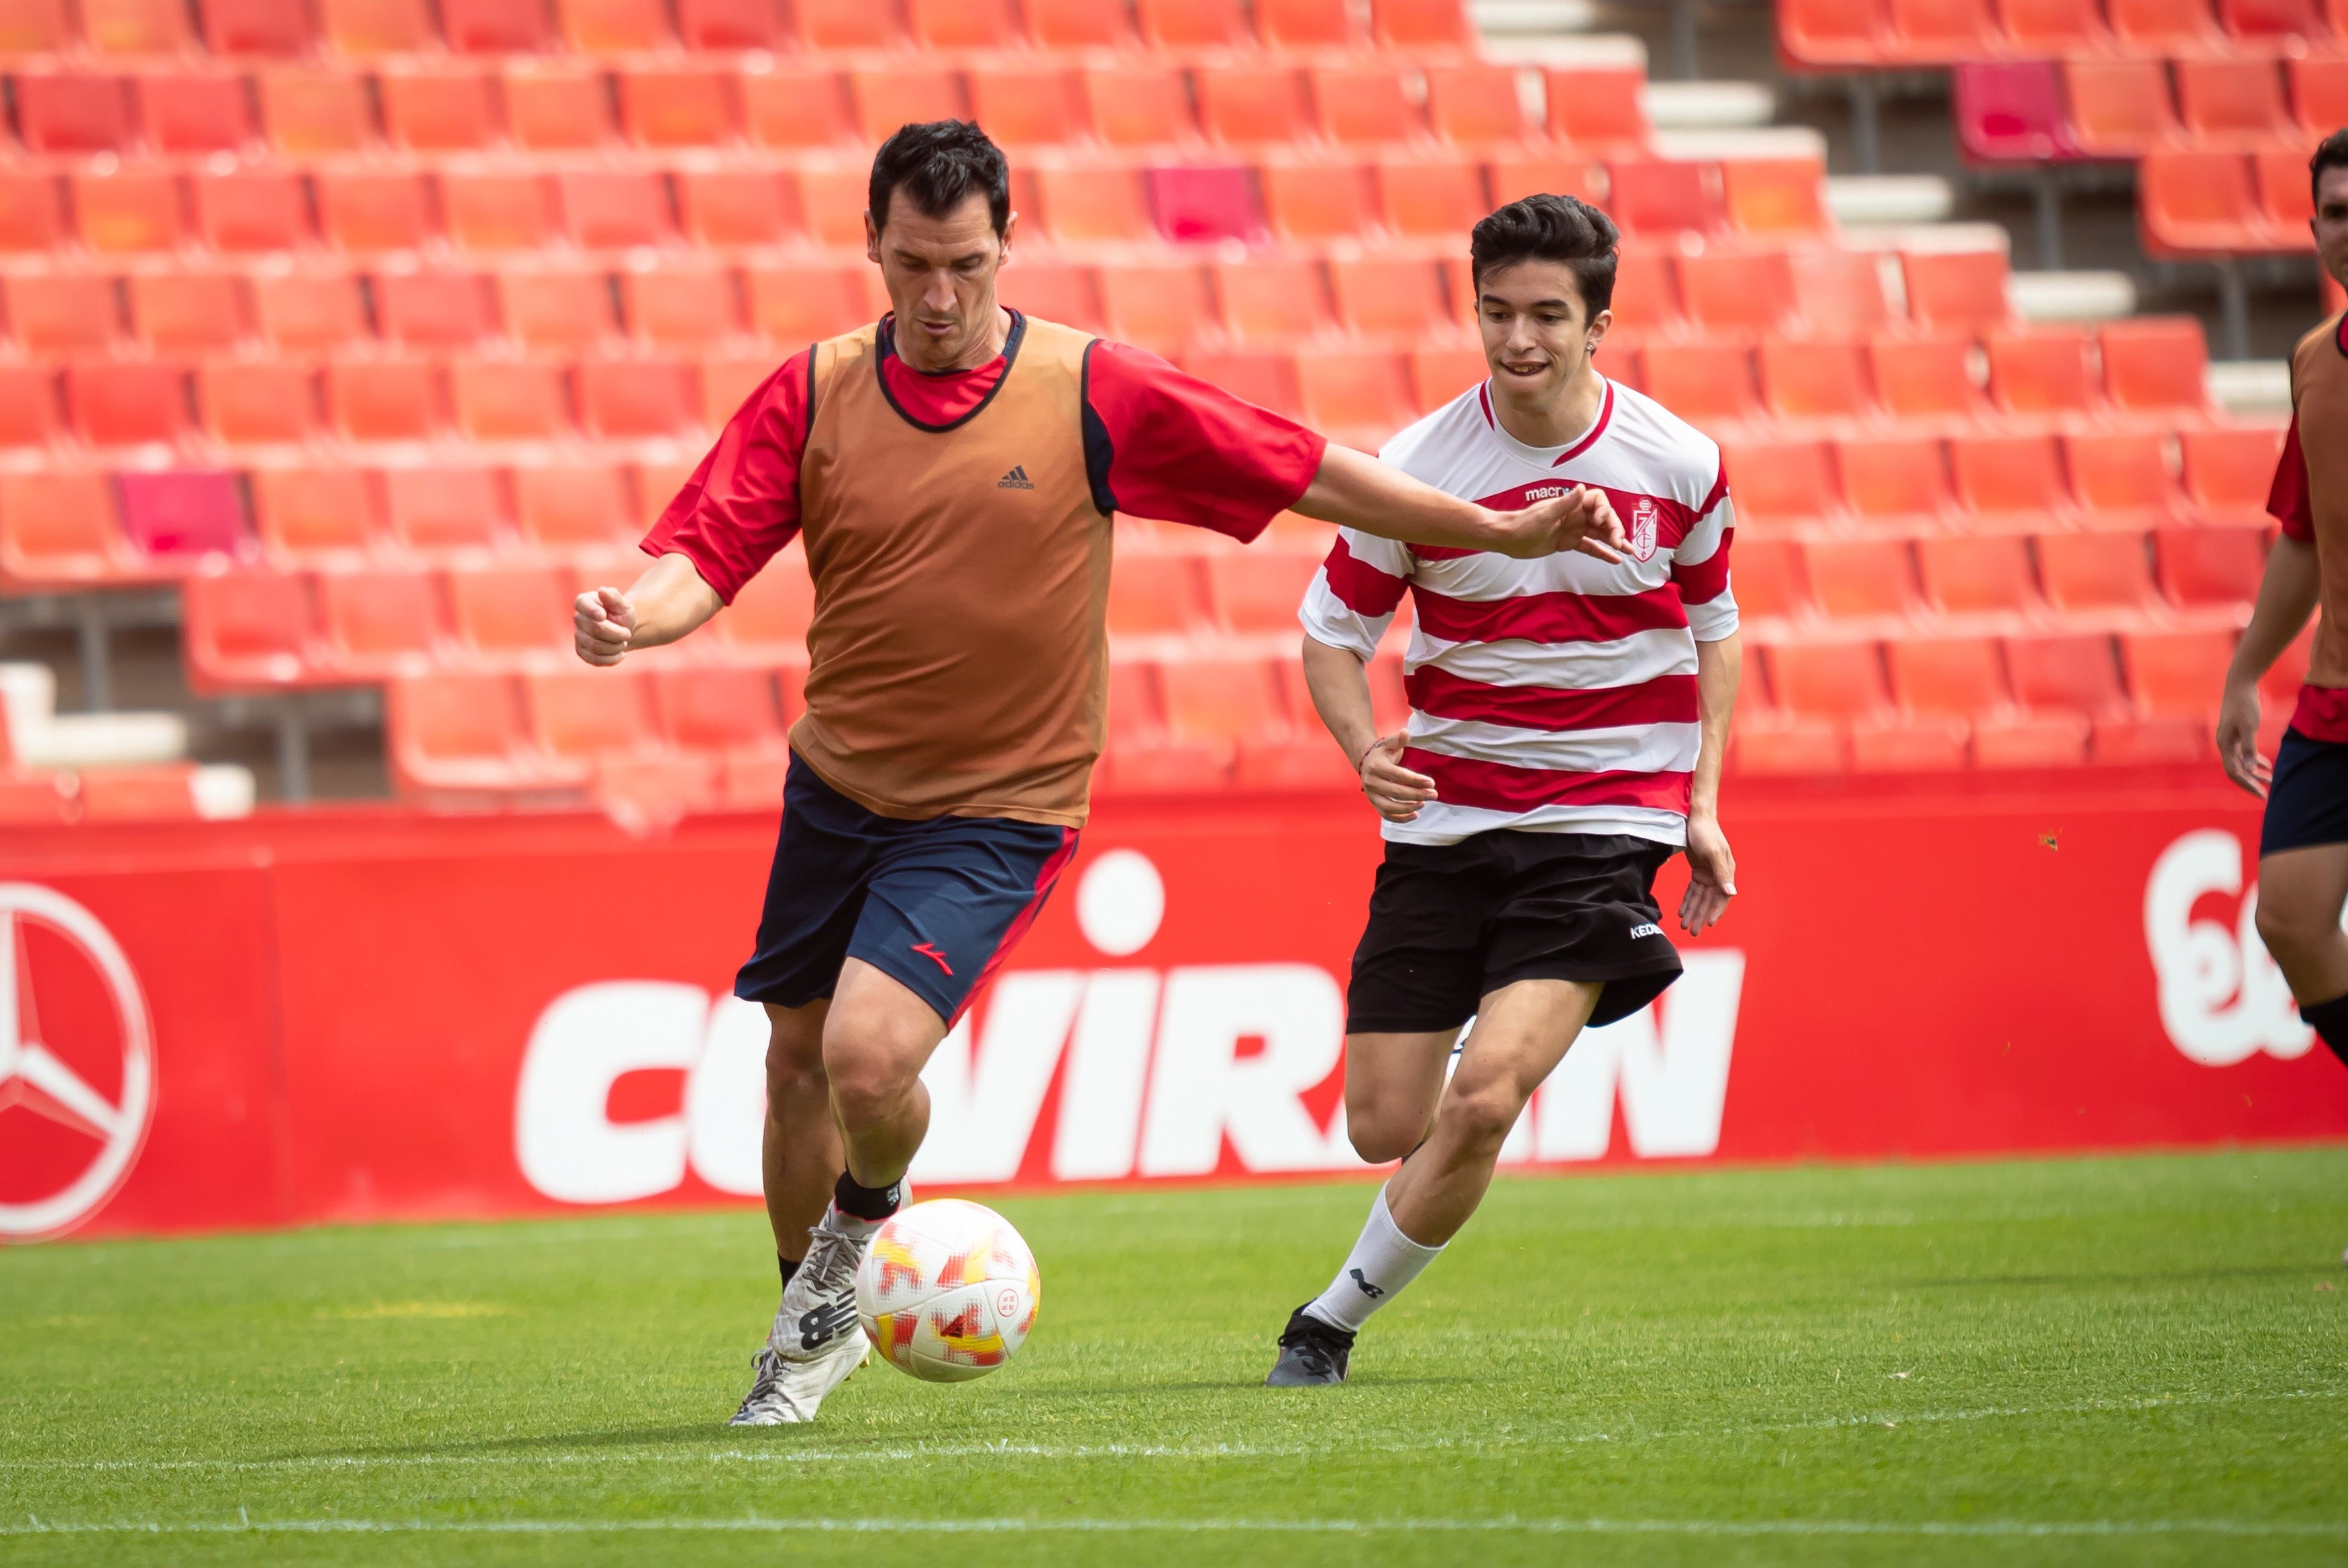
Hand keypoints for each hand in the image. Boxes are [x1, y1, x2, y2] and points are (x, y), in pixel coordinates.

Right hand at [574, 586, 635, 666]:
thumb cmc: (622, 613)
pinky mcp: (582, 651)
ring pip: (595, 646)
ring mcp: (579, 636)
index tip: (604, 615)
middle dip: (616, 633)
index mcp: (584, 602)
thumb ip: (614, 597)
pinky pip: (594, 659)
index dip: (591, 611)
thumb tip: (602, 590)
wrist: (624, 629)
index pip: (581, 604)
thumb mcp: (623, 603)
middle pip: (595, 629)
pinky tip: (621, 654)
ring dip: (615, 646)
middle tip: (628, 633)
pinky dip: (611, 659)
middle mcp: (578, 618)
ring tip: (624, 642)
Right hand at [1357, 733, 1436, 821]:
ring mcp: (1371, 795)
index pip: (1399, 776)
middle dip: (1417, 795)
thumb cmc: (1383, 753)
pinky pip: (1386, 815)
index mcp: (1376, 766)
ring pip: (1391, 807)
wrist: (1366, 762)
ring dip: (1409, 807)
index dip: (1416, 780)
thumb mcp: (1390, 743)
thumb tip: (1405, 733)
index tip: (1432, 783)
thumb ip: (1399, 739)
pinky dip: (1401, 818)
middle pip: (1397, 792)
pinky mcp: (1374, 804)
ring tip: (1424, 803)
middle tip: (1434, 794)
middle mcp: (1371, 782)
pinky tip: (1415, 815)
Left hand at [1489, 485, 1625, 562]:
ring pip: (1600, 534)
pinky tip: (1616, 560)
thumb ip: (1565, 503)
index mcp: (1571, 504)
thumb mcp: (1545, 514)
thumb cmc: (1523, 524)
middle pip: (1603, 518)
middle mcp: (1575, 515)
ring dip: (1615, 541)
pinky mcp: (1569, 542)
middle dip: (1614, 529)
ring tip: (1629, 551)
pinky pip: (1590, 547)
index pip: (1597, 500)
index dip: (1603, 510)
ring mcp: (1573, 529)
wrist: (1508, 538)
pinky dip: (1602, 553)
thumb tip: (1581, 488)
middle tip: (1619, 543)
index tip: (1597, 523)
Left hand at [1679, 814, 1736, 935]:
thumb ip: (1721, 873)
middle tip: (1692, 932)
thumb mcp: (1713, 853)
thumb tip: (1731, 893)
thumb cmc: (1706, 833)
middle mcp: (1719, 875)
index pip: (1722, 897)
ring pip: (1699, 898)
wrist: (1696, 818)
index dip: (1714, 911)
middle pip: (1709, 901)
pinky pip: (1693, 890)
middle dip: (1700, 916)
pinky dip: (1687, 900)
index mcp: (1726, 872)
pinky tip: (1681, 911)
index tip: (1707, 924)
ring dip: (1692, 911)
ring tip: (1683, 925)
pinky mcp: (1699, 871)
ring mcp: (1709, 874)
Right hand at [2216, 679, 2270, 797]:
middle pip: (2237, 770)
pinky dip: (2255, 760)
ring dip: (2255, 772)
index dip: (2247, 785)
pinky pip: (2245, 753)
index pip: (2234, 772)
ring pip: (2242, 762)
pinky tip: (2267, 765)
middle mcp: (2225, 745)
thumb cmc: (2244, 705)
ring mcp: (2231, 739)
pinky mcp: (2237, 734)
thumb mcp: (2249, 726)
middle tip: (2266, 794)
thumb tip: (2252, 769)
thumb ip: (2250, 748)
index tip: (2262, 794)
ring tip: (2270, 780)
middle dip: (2251, 782)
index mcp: (2225, 745)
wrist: (2240, 685)